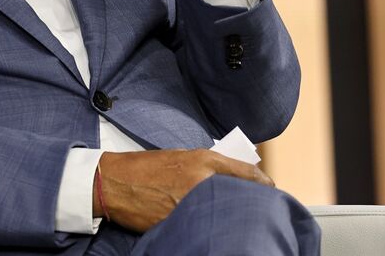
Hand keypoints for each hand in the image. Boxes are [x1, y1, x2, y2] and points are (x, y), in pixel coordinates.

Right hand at [94, 149, 273, 231]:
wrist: (115, 183)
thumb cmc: (147, 168)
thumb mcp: (182, 157)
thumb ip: (208, 166)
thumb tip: (231, 179)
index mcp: (203, 160)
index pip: (247, 173)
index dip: (263, 183)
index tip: (269, 189)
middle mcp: (202, 181)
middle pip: (240, 195)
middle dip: (248, 202)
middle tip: (253, 207)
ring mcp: (191, 205)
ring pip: (223, 213)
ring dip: (228, 216)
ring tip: (229, 218)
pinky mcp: (179, 223)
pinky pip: (202, 225)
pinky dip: (207, 226)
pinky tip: (208, 227)